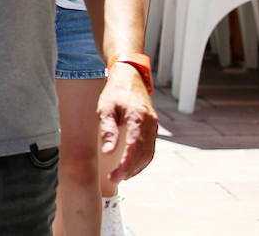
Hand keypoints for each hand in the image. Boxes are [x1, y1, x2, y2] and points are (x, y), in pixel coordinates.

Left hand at [98, 63, 157, 182]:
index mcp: (138, 118)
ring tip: (121, 176)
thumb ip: (108, 129)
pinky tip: (131, 166)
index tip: (114, 176)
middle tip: (114, 179)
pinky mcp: (153, 129)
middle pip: (143, 154)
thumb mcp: (105, 108)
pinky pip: (150, 149)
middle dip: (129, 170)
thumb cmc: (114, 93)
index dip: (125, 165)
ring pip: (149, 154)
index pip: (134, 148)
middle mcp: (150, 124)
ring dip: (136, 168)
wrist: (129, 78)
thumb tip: (108, 152)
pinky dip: (141, 160)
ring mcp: (153, 127)